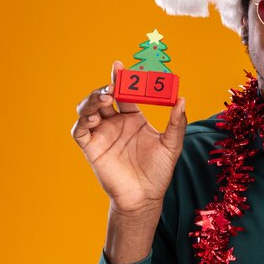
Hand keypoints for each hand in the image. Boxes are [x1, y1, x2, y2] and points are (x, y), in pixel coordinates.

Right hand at [71, 61, 186, 216]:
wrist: (145, 198)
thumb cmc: (159, 172)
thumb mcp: (172, 145)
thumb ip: (177, 123)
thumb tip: (182, 98)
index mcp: (133, 118)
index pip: (125, 93)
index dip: (122, 79)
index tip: (120, 65)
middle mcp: (115, 123)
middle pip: (104, 97)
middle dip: (106, 86)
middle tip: (113, 83)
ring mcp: (102, 135)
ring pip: (88, 110)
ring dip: (92, 99)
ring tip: (105, 96)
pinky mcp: (91, 148)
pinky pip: (80, 130)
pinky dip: (83, 120)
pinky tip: (94, 117)